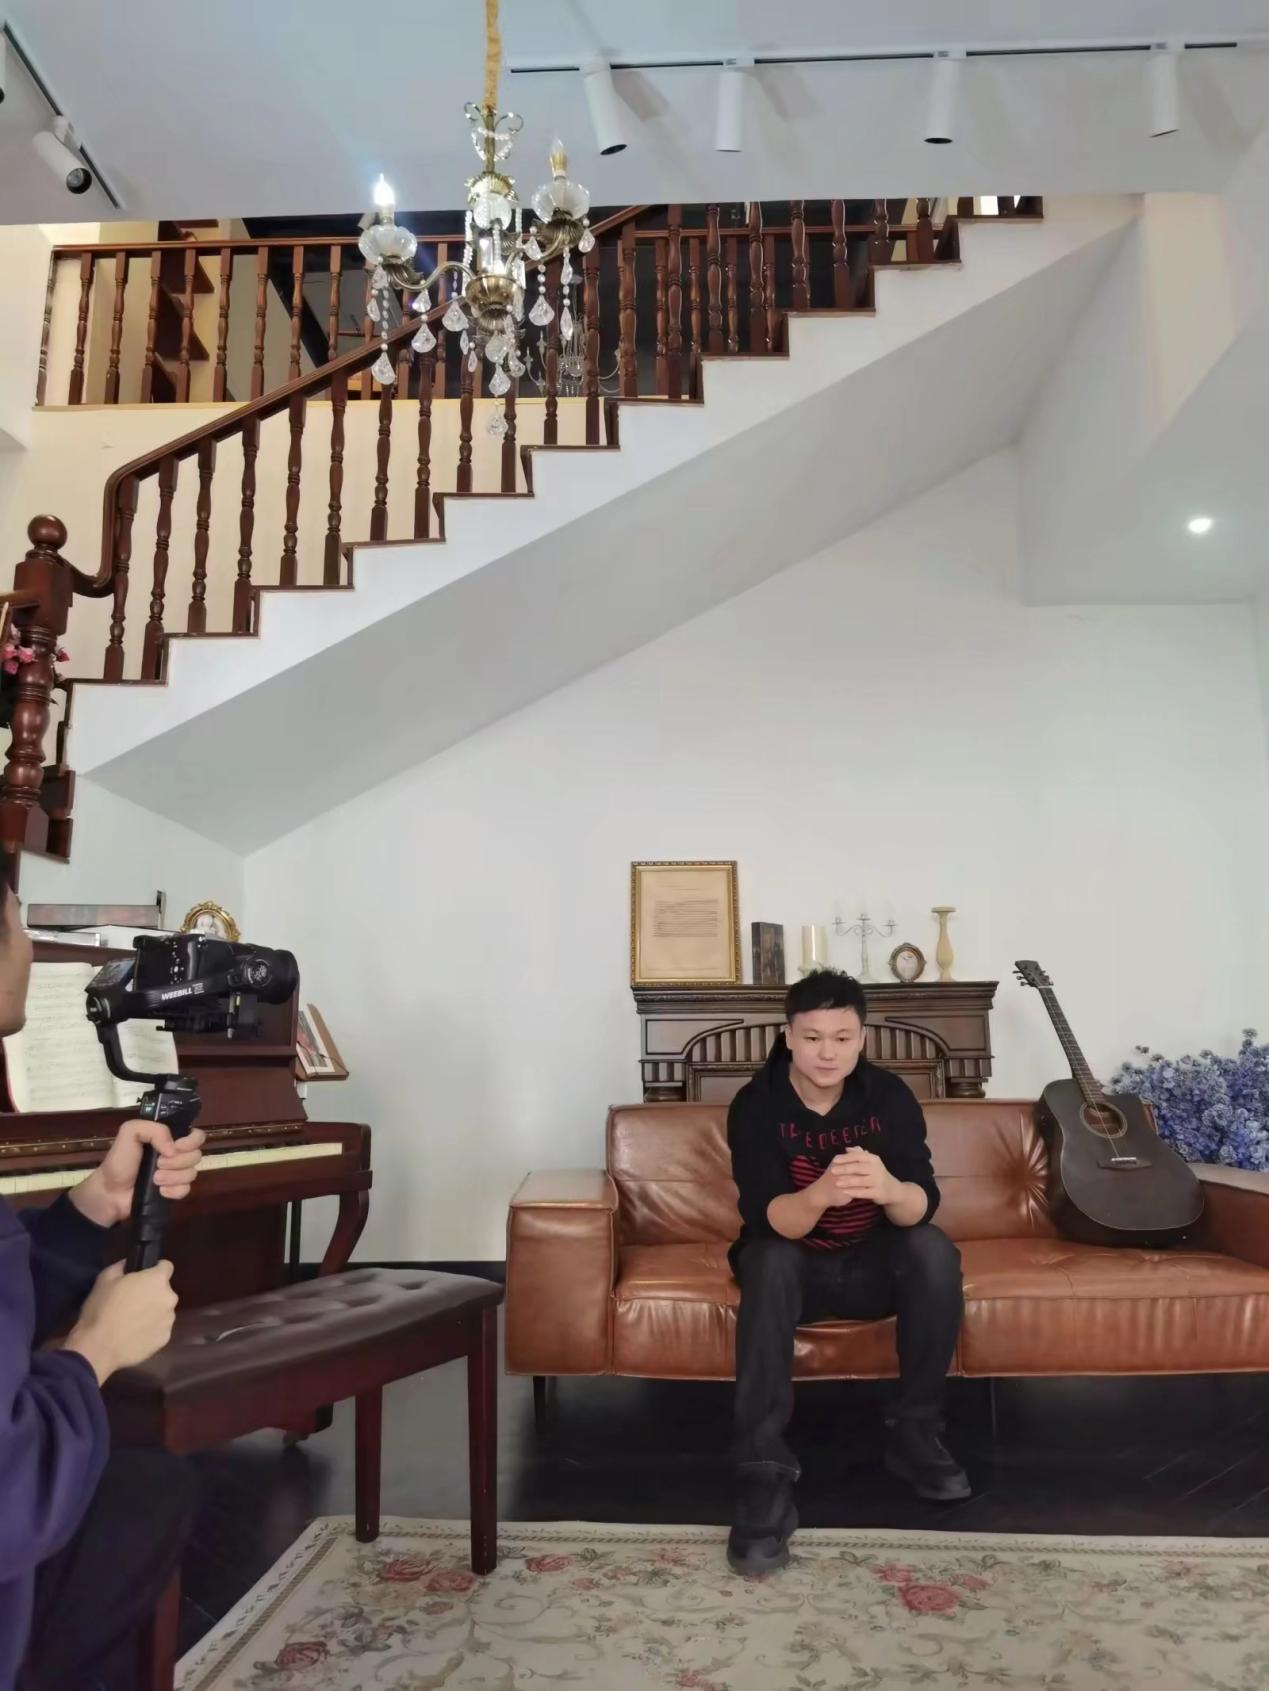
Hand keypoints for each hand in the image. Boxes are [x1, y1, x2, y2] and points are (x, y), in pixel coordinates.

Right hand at [63, 1260, 177, 1384]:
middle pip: (164, 1291)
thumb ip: (121, 1266)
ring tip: (131, 1322)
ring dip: (153, 1312)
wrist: (98, 1348)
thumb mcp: (105, 1279)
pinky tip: (134, 1335)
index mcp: (157, 1280)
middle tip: (132, 1301)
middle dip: (152, 1293)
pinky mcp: (164, 1340)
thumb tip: (128, 1264)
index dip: (154, 1269)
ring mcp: (169, 1321)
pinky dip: (151, 1330)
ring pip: (163, 1311)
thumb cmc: (102, 1309)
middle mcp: (169, 1298)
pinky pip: (160, 1329)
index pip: (166, 1266)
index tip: (143, 1277)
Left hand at [71, 1120, 206, 1227]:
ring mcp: (176, 1174)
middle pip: (196, 1155)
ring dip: (173, 1177)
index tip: (174, 1149)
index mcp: (168, 1138)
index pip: (196, 1135)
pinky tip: (160, 1191)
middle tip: (158, 1165)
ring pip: (192, 1173)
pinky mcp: (174, 1192)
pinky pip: (186, 1190)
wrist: (110, 1192)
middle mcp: (176, 1155)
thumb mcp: (130, 1132)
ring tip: (155, 1180)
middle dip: (177, 1162)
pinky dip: (174, 1191)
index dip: (191, 1142)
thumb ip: (153, 1129)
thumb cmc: (119, 1161)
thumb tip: (174, 1149)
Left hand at [811, 1148, 901, 1208]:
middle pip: (859, 1168)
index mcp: (874, 1159)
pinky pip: (864, 1192)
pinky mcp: (878, 1193)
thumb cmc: (877, 1174)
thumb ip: (859, 1155)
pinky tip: (845, 1192)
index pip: (858, 1156)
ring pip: (861, 1180)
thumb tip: (847, 1148)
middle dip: (844, 1169)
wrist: (892, 1190)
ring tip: (836, 1182)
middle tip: (832, 1171)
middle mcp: (877, 1169)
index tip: (835, 1160)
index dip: (846, 1158)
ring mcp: (878, 1181)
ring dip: (848, 1181)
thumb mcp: (870, 1163)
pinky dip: (854, 1192)